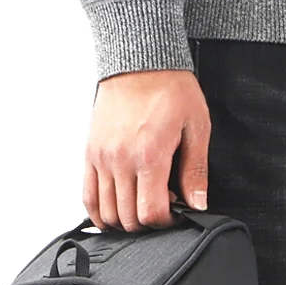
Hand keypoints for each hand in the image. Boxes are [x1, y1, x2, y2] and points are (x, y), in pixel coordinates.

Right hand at [84, 69, 211, 231]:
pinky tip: (114, 211)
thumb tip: (197, 204)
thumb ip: (196, 171)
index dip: (166, 222)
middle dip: (147, 224)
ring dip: (125, 220)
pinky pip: (87, 196)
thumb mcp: (196, 127)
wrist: (140, 61)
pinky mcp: (90, 153)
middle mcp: (121, 160)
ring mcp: (102, 158)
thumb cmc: (170, 88)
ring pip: (106, 212)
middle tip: (161, 209)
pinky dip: (99, 212)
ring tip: (141, 206)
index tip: (175, 213)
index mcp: (149, 155)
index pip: (150, 213)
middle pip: (128, 218)